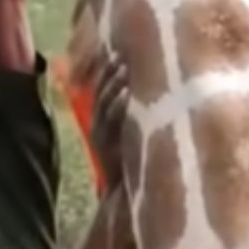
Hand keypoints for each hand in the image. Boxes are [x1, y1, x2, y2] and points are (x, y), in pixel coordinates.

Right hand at [90, 52, 130, 193]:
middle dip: (109, 75)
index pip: (102, 89)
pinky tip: (126, 96)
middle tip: (121, 58)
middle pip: (101, 94)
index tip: (119, 54)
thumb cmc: (136, 161)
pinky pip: (110, 124)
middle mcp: (99, 125)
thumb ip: (133, 113)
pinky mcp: (106, 147)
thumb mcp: (131, 134)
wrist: (126, 194)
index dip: (108, 72)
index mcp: (103, 120)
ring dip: (113, 87)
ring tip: (123, 71)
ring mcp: (102, 136)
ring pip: (104, 106)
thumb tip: (149, 87)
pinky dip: (117, 108)